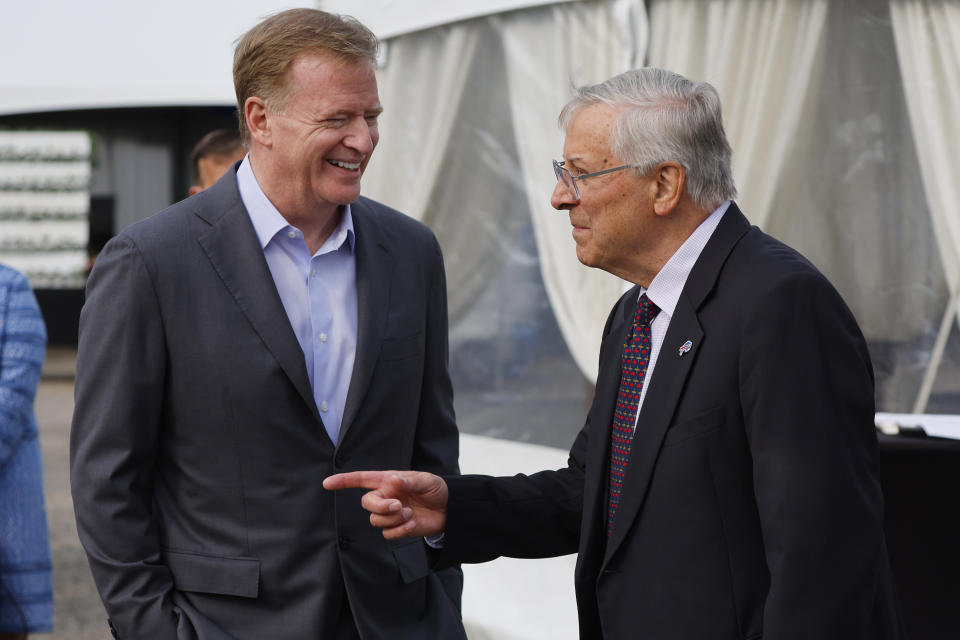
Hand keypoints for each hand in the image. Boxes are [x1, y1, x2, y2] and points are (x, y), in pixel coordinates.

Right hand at [323, 470, 448, 538]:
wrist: (449, 509)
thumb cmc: (436, 489)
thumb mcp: (425, 480)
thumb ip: (408, 481)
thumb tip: (391, 481)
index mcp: (388, 481)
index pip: (361, 479)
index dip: (344, 481)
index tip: (327, 484)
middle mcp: (386, 497)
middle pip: (367, 503)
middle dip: (380, 507)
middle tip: (397, 506)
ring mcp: (390, 514)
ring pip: (375, 520)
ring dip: (393, 519)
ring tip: (409, 513)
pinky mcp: (397, 528)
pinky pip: (387, 534)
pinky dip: (400, 530)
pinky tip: (412, 523)